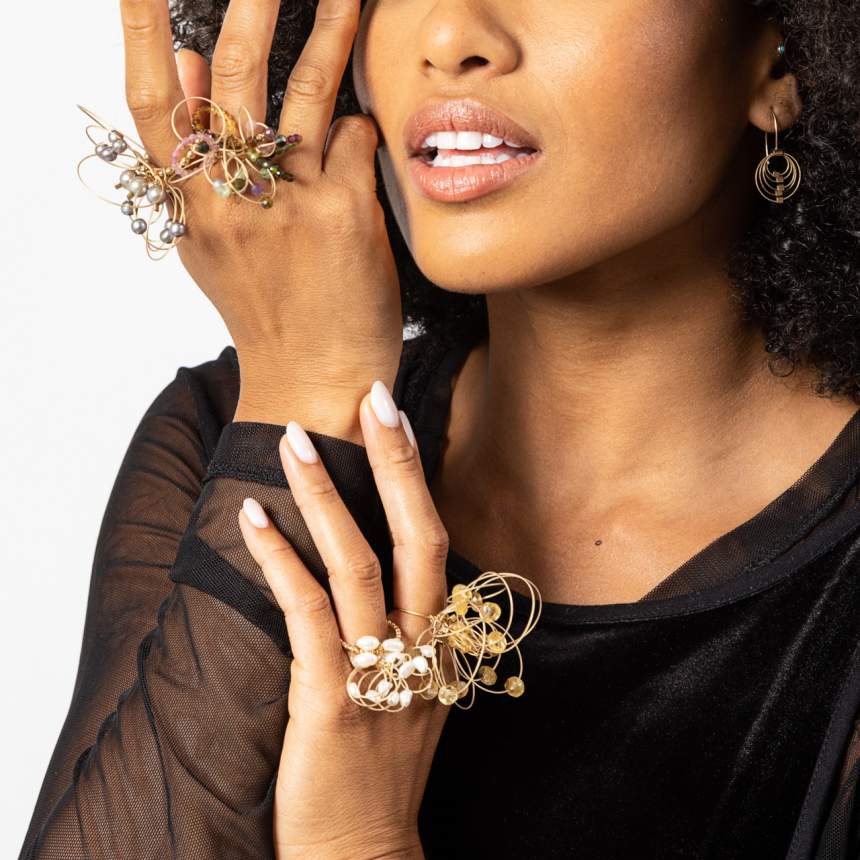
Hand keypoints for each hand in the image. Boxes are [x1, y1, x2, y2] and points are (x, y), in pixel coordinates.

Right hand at [119, 0, 402, 436]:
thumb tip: (194, 67)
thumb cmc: (266, 311)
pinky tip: (361, 144)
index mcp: (191, 206)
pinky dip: (360, 132)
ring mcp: (291, 205)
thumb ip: (197, 160)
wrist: (314, 381)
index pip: (154, 103)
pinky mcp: (346, 214)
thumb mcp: (212, 243)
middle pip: (234, 78)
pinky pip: (356, 141)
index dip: (142, 32)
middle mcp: (233, 200)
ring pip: (307, 92)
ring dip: (328, 30)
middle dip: (253, 5)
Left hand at [237, 380, 451, 859]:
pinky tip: (252, 519)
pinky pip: (307, 615)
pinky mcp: (331, 702)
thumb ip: (404, 633)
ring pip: (360, 566)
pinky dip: (280, 560)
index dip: (417, 476)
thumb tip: (377, 573)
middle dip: (399, 461)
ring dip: (326, 496)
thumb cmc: (378, 771)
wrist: (362, 856)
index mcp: (440, 644)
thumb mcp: (409, 693)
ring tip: (293, 440)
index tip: (396, 418)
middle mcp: (420, 650)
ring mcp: (379, 675)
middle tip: (374, 396)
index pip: (435, 542)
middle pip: (419, 537)